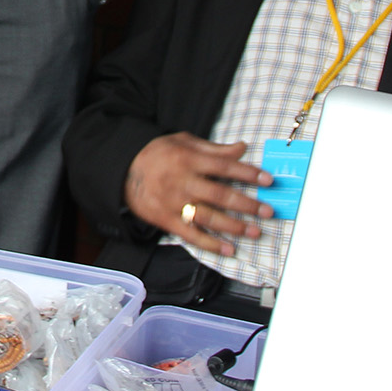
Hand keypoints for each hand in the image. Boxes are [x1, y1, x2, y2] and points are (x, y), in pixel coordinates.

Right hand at [124, 132, 271, 256]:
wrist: (123, 169)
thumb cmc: (157, 153)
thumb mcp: (184, 141)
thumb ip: (214, 149)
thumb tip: (242, 148)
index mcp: (189, 159)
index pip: (224, 166)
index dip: (248, 173)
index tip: (268, 181)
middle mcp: (183, 181)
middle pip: (220, 194)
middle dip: (247, 204)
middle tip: (268, 211)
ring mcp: (174, 202)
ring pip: (208, 217)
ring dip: (234, 226)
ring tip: (255, 231)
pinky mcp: (166, 219)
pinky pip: (191, 235)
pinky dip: (210, 244)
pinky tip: (228, 249)